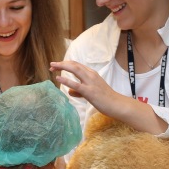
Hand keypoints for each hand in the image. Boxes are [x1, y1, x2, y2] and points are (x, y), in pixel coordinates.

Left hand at [50, 59, 167, 134]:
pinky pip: (76, 84)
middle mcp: (91, 75)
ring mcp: (90, 82)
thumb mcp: (90, 93)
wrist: (117, 105)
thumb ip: (79, 91)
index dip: (66, 64)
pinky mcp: (89, 91)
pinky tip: (58, 78)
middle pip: (74, 65)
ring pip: (75, 70)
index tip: (56, 66)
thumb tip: (69, 91)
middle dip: (62, 64)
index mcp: (91, 74)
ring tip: (52, 68)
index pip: (77, 65)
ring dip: (62, 67)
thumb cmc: (105, 99)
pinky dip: (66, 80)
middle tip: (51, 65)